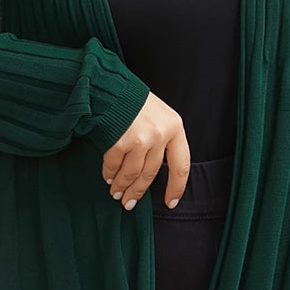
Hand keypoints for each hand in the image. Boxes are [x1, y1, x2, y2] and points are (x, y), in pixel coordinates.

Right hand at [102, 93, 191, 210]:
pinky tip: (108, 178)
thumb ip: (163, 139)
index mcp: (175, 128)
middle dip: (138, 192)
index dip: (176, 187)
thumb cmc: (135, 101)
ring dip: (122, 186)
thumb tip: (156, 170)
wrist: (111, 86)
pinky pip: (114, 166)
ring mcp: (140, 139)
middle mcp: (160, 135)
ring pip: (132, 174)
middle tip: (129, 203)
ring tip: (116, 193)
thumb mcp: (159, 115)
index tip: (170, 202)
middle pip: (151, 174)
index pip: (181, 166)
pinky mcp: (120, 141)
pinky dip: (110, 174)